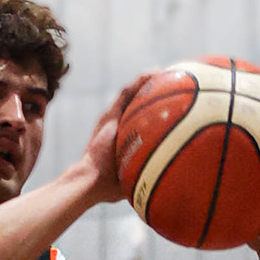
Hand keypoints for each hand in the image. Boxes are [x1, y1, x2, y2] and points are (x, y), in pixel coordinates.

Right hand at [88, 75, 158, 204]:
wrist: (90, 180)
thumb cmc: (108, 186)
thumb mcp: (133, 179)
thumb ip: (146, 177)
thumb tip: (169, 188)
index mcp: (121, 137)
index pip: (137, 119)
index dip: (150, 111)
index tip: (167, 105)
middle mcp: (116, 125)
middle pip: (134, 102)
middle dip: (149, 92)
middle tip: (167, 83)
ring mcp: (112, 118)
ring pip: (130, 93)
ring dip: (144, 81)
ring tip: (160, 71)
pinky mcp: (110, 115)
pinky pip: (126, 93)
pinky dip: (140, 81)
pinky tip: (154, 73)